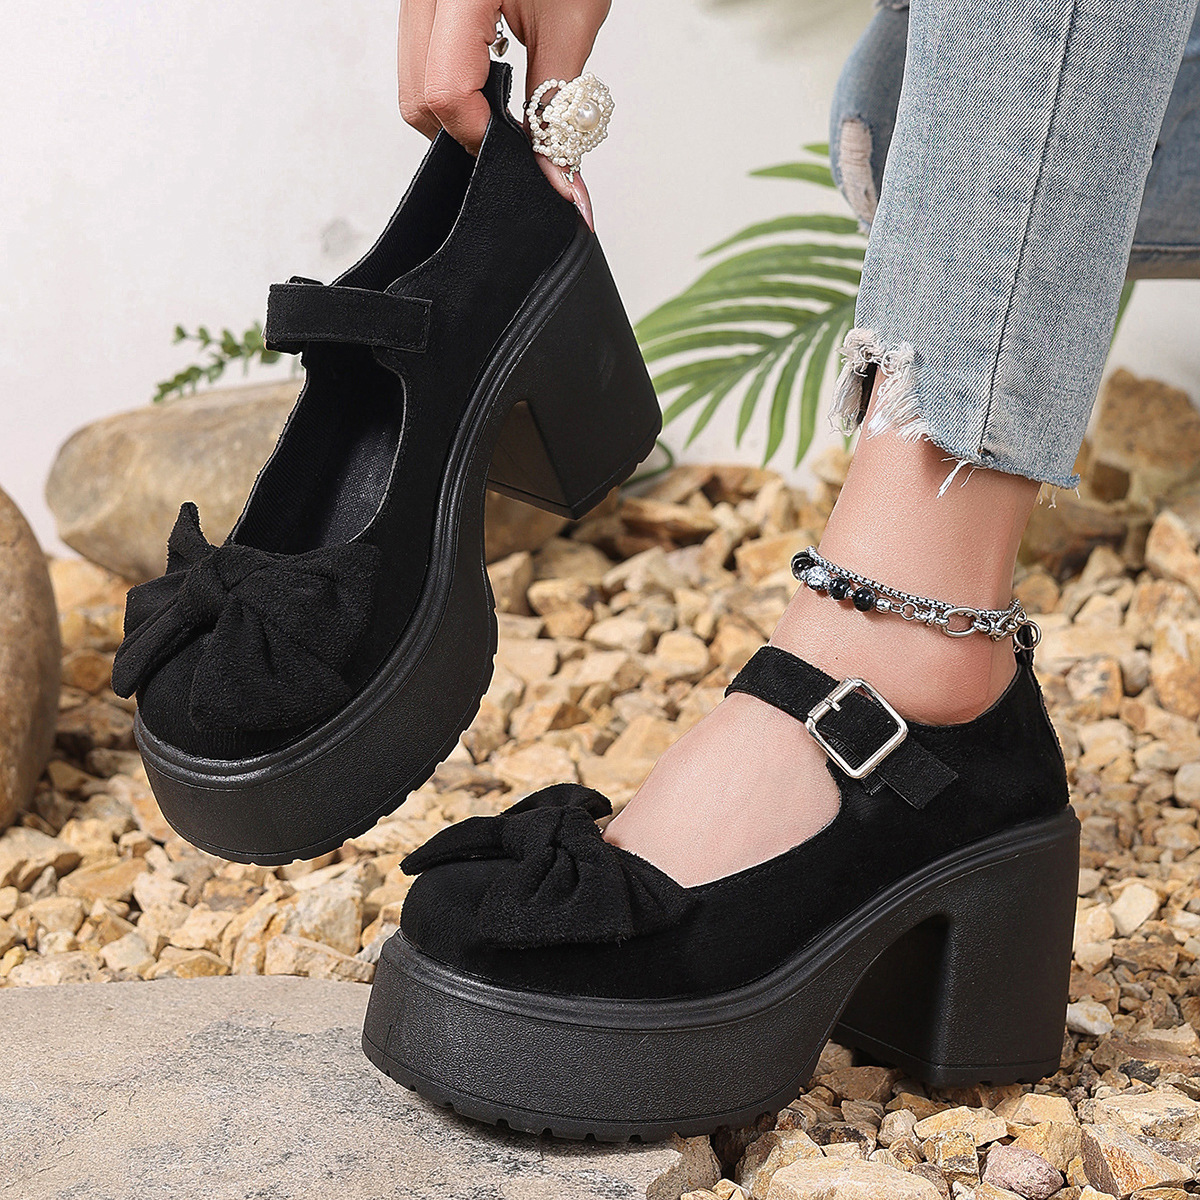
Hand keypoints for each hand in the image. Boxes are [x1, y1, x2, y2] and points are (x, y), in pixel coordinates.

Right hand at [398, 0, 609, 226]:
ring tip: (500, 107)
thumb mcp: (572, 24)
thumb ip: (558, 110)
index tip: (519, 154)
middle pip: (419, 100)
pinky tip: (484, 81)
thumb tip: (561, 185)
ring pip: (412, 84)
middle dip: (464, 133)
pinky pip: (417, 59)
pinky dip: (449, 83)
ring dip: (454, 111)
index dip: (483, 137)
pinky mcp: (420, 2)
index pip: (447, 92)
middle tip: (511, 137)